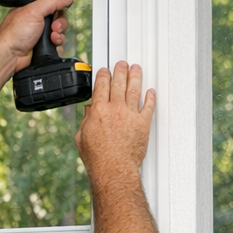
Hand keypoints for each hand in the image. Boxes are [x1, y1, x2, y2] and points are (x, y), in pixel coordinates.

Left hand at [0, 0, 72, 70]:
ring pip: (59, 31)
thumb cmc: (13, 34)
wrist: (9, 57)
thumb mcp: (34, 11)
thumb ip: (52, 1)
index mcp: (31, 9)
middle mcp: (35, 21)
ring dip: (59, 33)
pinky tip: (51, 44)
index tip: (59, 9)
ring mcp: (39, 35)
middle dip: (59, 22)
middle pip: (58, 17)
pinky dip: (57, 44)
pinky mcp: (42, 47)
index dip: (58, 6)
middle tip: (54, 26)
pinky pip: (57, 44)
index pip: (51, 2)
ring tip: (52, 36)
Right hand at [74, 62, 155, 179]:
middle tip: (122, 64)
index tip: (104, 71)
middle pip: (119, 83)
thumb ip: (85, 121)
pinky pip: (148, 106)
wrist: (113, 168)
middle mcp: (115, 109)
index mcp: (98, 111)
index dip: (103, 75)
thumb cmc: (97, 158)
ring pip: (134, 90)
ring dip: (135, 77)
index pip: (101, 86)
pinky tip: (150, 91)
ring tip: (136, 69)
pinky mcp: (142, 123)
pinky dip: (150, 97)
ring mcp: (130, 115)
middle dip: (120, 70)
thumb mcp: (81, 138)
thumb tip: (89, 112)